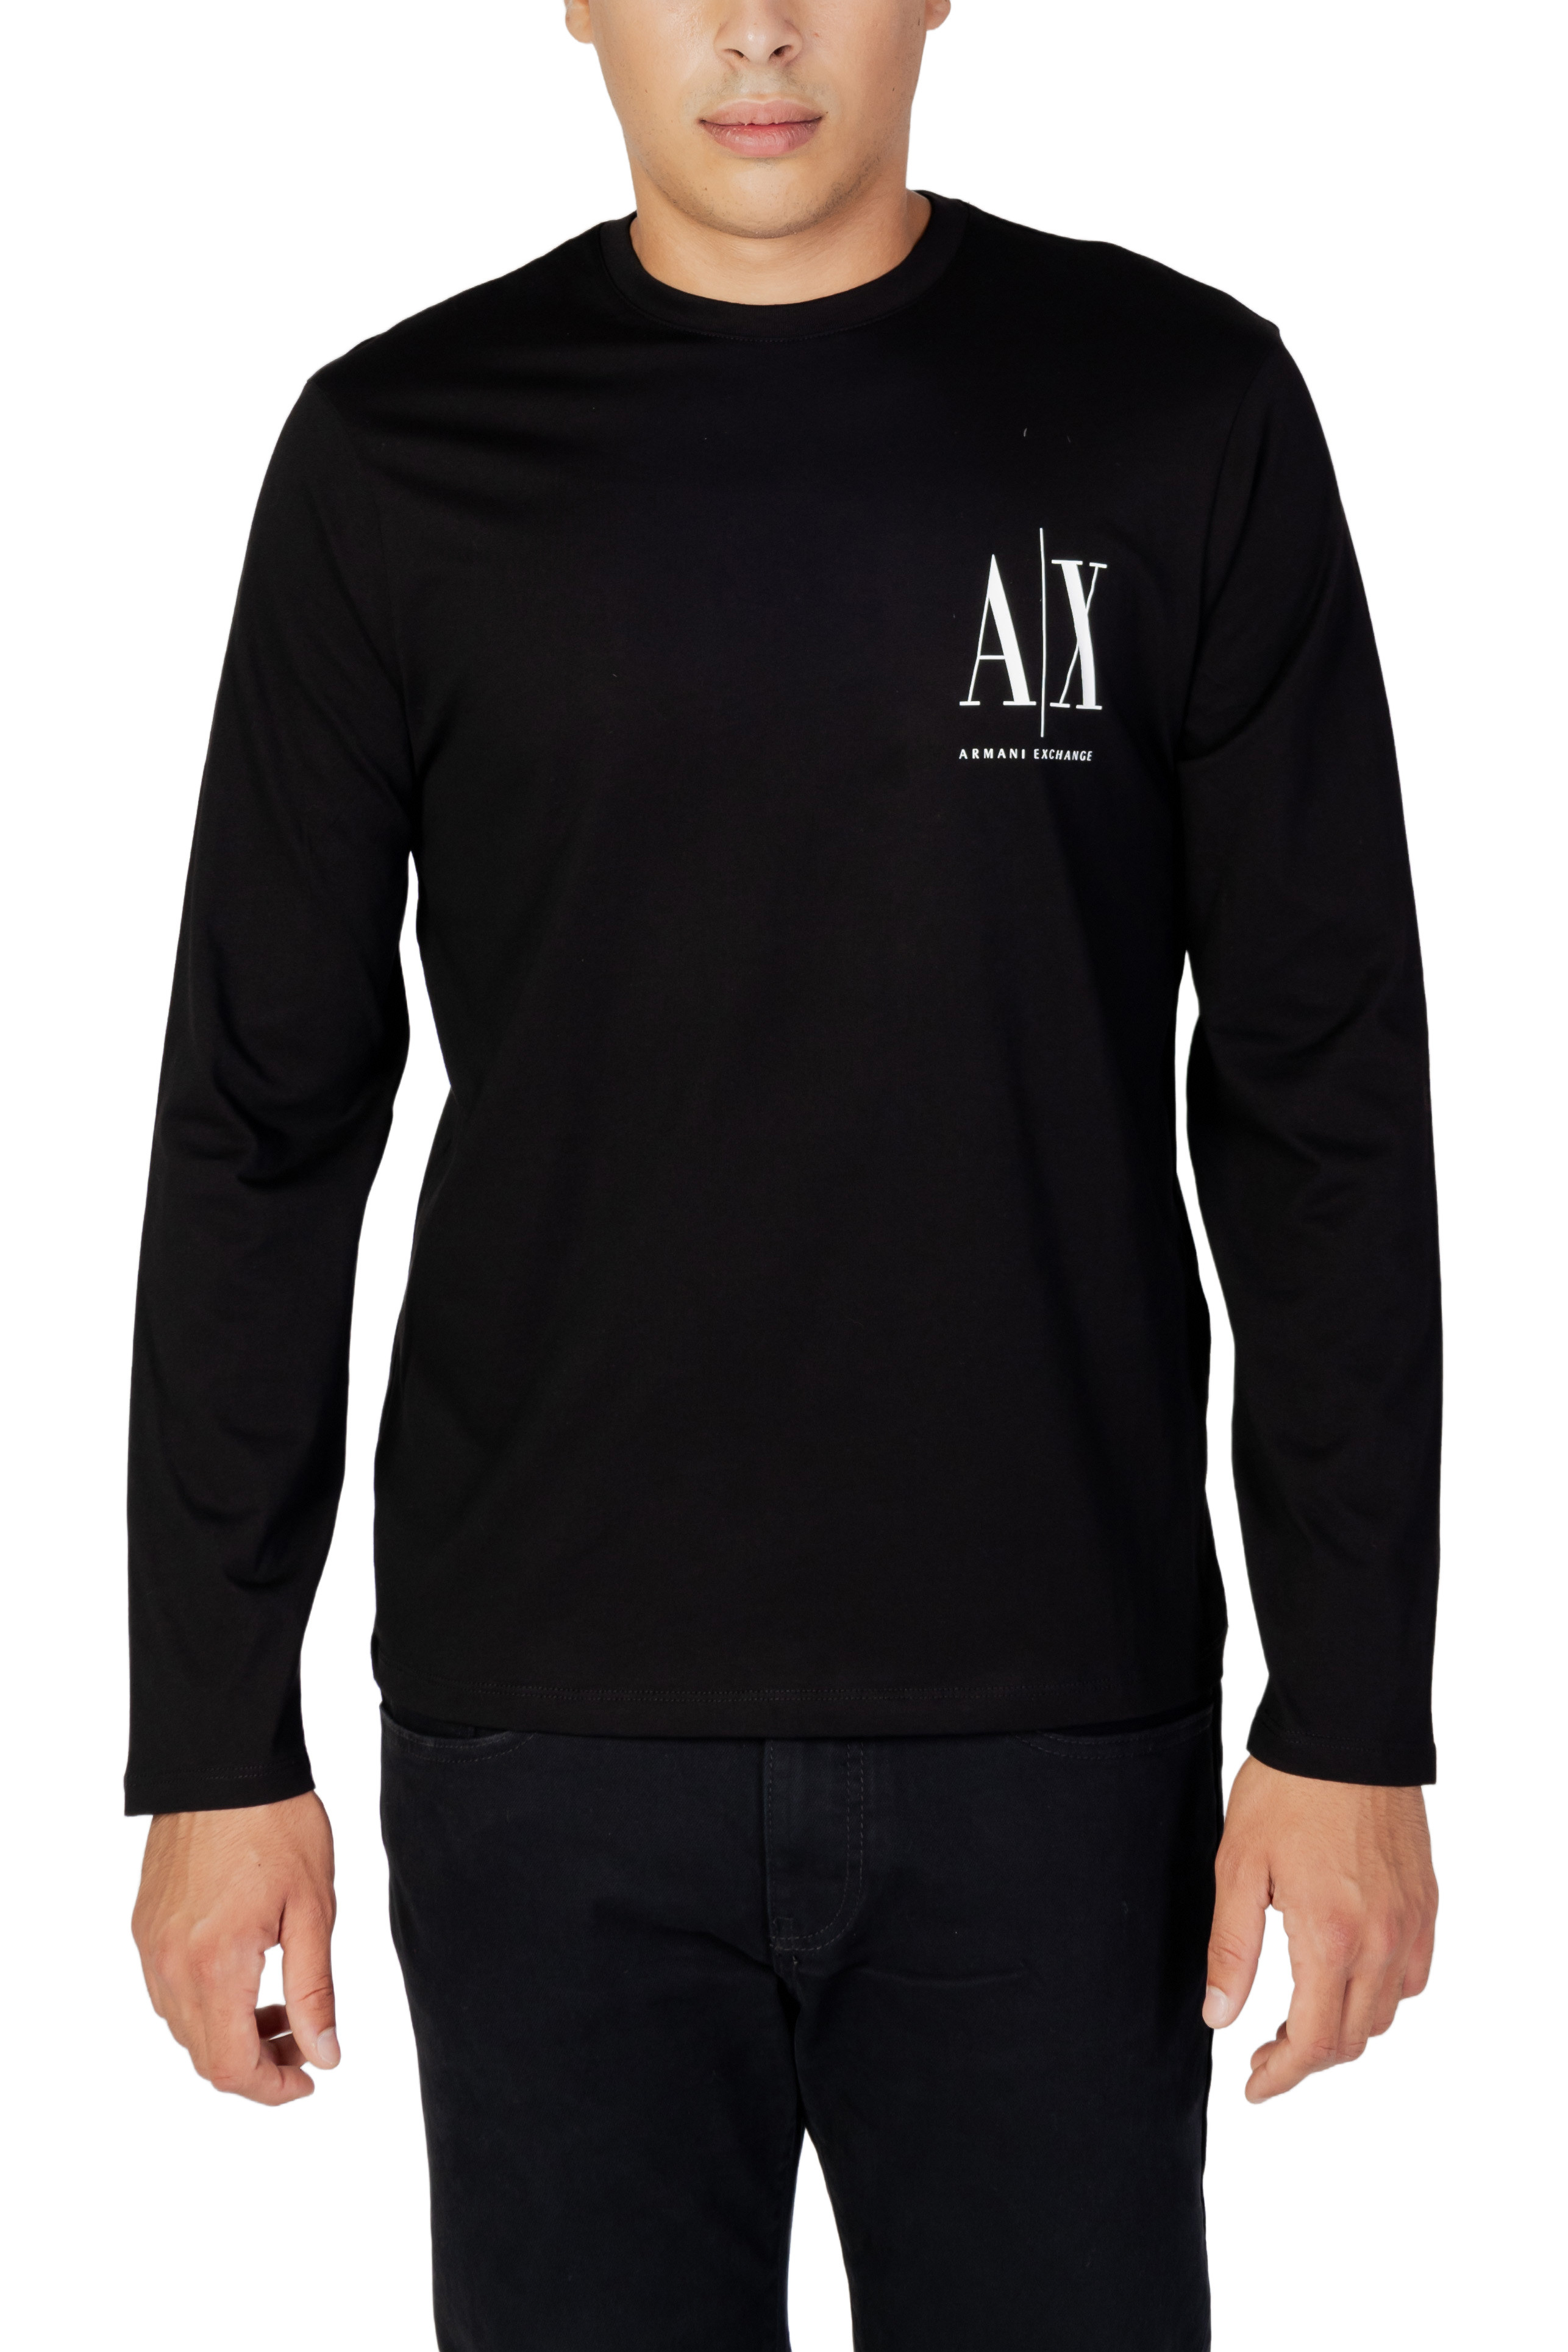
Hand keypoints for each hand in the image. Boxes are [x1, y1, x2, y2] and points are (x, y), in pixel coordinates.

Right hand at [132, 1793, 338, 2106]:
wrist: (225, 1764)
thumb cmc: (278, 1826)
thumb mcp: (314, 1910)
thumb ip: (316, 1990)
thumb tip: (325, 2055)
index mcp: (214, 1964)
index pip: (229, 2066)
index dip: (271, 2089)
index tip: (310, 2079)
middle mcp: (169, 1963)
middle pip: (204, 2055)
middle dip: (258, 2064)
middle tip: (307, 2041)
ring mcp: (151, 1944)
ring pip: (184, 2026)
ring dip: (231, 2034)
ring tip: (281, 2007)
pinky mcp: (146, 1924)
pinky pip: (169, 1989)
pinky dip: (207, 2003)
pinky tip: (246, 1977)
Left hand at [1203, 1757, 1435, 2101]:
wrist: (1347, 1733)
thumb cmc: (1286, 1793)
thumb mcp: (1238, 1867)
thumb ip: (1231, 1950)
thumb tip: (1220, 2018)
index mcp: (1330, 1937)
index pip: (1314, 2042)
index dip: (1282, 2076)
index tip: (1253, 2086)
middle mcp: (1382, 1941)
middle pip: (1352, 2038)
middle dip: (1306, 2058)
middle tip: (1262, 2050)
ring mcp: (1412, 1923)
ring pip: (1385, 2012)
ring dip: (1343, 2028)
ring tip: (1298, 2016)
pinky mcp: (1425, 1902)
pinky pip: (1412, 1976)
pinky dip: (1381, 1995)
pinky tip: (1345, 1977)